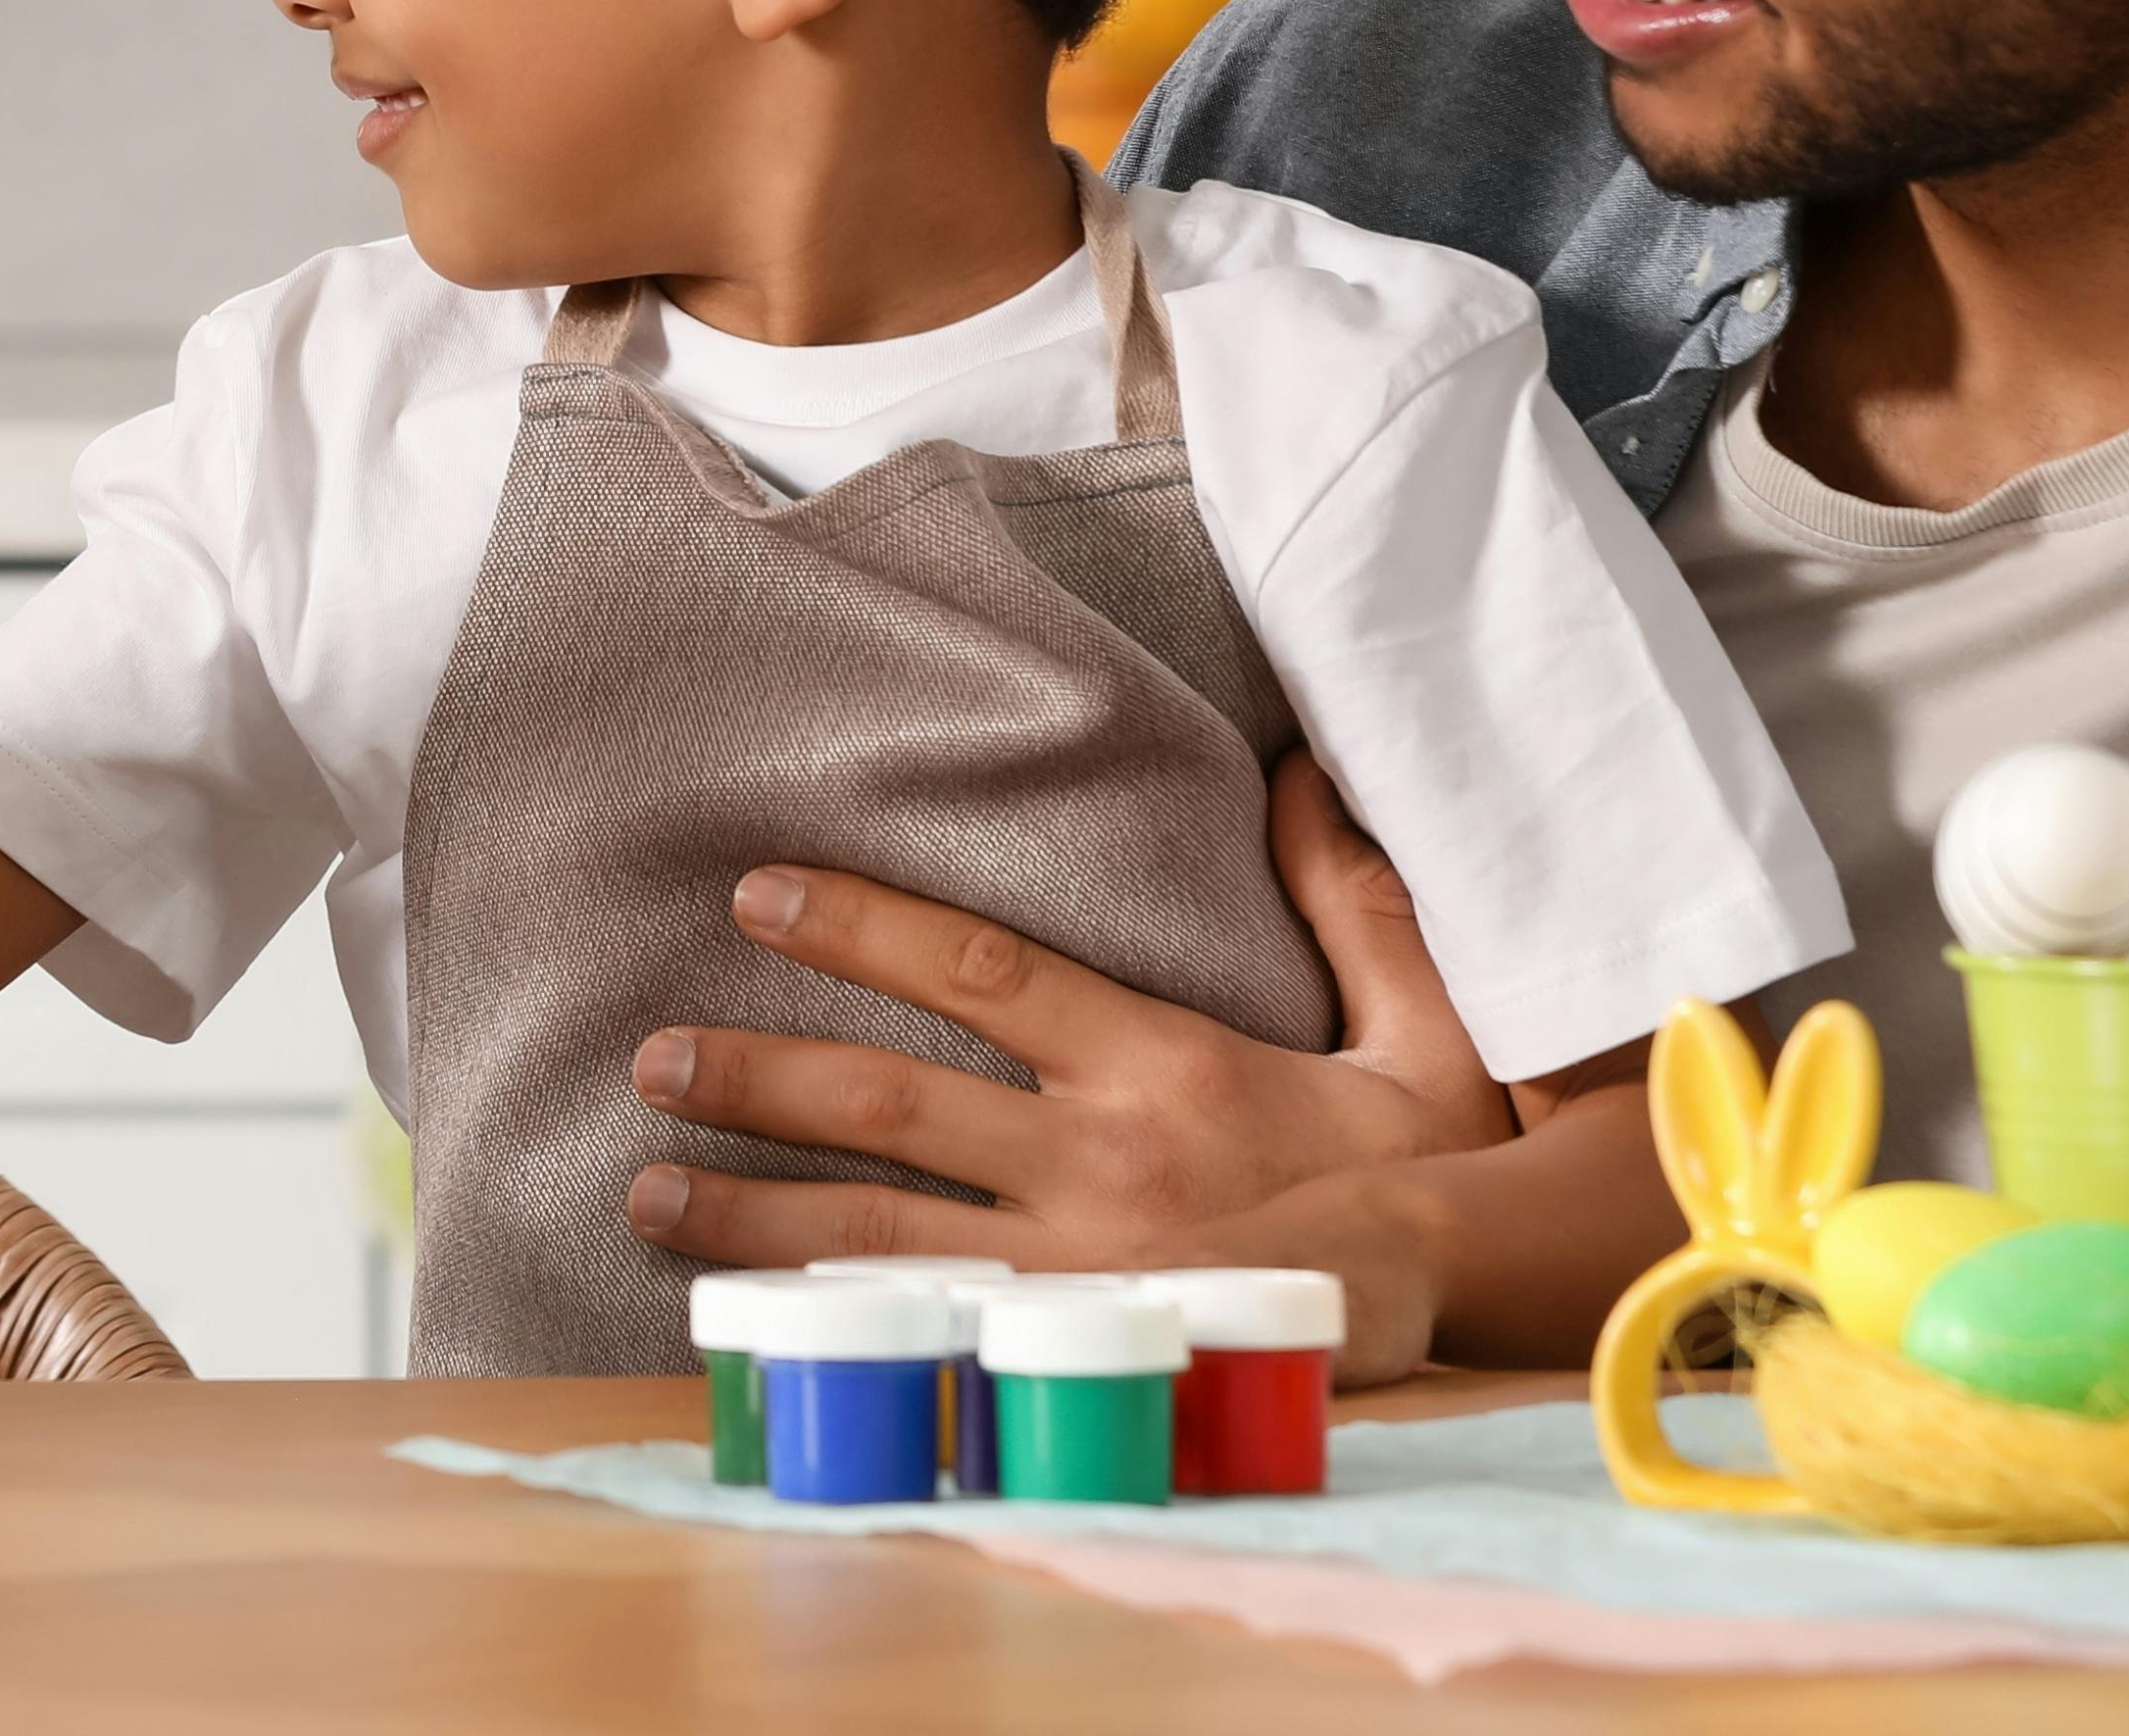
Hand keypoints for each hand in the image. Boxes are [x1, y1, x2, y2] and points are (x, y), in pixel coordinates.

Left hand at [618, 758, 1508, 1279]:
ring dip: (752, 1214)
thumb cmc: (1440, 1170)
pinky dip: (826, 1327)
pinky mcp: (1076, 1363)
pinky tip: (741, 1324)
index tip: (760, 894)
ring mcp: (1076, 1277)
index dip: (861, 926)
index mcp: (1166, 1069)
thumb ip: (1346, 897)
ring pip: (881, 1235)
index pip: (980, 972)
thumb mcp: (1414, 1024)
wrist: (1483, 1321)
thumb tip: (1304, 767)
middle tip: (652, 1060)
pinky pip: (926, 1337)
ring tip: (645, 1192)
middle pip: (894, 1107)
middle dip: (759, 1081)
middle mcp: (1100, 1168)